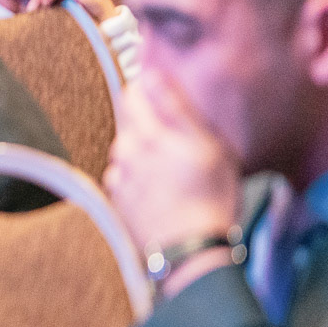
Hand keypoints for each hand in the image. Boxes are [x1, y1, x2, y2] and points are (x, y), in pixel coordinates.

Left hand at [104, 69, 241, 292]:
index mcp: (150, 133)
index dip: (147, 87)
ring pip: (126, 146)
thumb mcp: (210, 147)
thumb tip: (151, 73)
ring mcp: (120, 174)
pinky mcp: (117, 195)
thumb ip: (177, 106)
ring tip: (172, 167)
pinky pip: (123, 172)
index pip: (134, 92)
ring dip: (143, 148)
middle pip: (129, 118)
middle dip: (149, 119)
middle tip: (177, 138)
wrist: (192, 252)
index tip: (163, 91)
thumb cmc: (210, 199)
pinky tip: (159, 187)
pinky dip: (137, 174)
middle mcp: (128, 150)